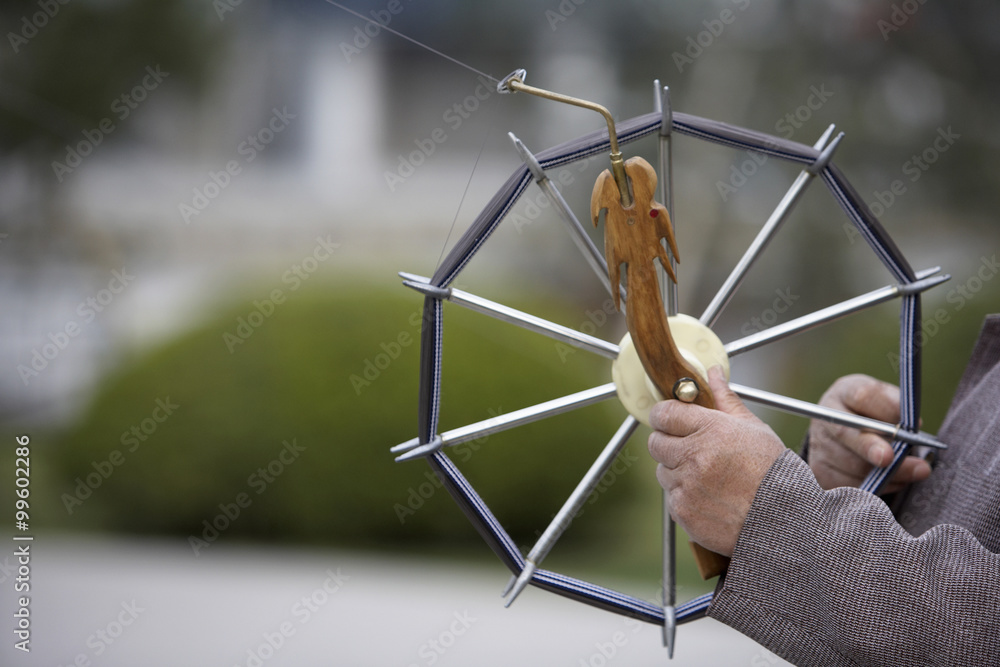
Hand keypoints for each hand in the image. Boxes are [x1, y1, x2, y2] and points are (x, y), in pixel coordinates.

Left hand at [648, 367, 785, 556]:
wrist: (785, 521)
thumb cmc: (772, 471)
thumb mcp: (753, 429)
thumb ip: (725, 399)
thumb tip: (712, 372)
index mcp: (711, 429)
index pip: (664, 413)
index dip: (664, 416)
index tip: (669, 420)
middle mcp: (694, 455)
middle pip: (656, 443)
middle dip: (669, 444)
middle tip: (691, 450)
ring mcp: (687, 485)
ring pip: (663, 472)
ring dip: (678, 473)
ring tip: (709, 478)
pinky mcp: (683, 511)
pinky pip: (672, 498)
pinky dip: (685, 498)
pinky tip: (710, 498)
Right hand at [807, 374, 930, 491]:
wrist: (849, 431)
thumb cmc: (875, 414)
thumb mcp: (887, 400)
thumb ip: (899, 407)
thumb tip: (912, 425)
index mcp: (843, 393)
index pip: (862, 397)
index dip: (885, 410)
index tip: (910, 424)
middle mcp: (825, 418)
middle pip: (845, 433)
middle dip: (869, 447)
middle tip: (889, 457)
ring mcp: (819, 446)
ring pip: (850, 464)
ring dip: (885, 472)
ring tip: (916, 471)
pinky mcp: (821, 472)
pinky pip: (849, 485)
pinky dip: (876, 485)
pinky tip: (892, 479)